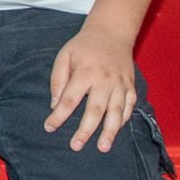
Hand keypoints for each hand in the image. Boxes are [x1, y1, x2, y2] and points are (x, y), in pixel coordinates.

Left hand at [47, 25, 139, 150]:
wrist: (112, 32)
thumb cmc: (83, 46)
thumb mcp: (64, 56)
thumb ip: (58, 80)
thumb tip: (55, 105)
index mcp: (85, 72)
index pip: (69, 99)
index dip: (58, 116)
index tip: (49, 127)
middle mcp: (104, 80)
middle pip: (94, 110)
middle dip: (85, 130)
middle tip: (75, 146)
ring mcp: (120, 83)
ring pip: (115, 112)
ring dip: (109, 131)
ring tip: (102, 148)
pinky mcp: (130, 85)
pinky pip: (129, 106)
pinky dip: (123, 120)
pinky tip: (115, 131)